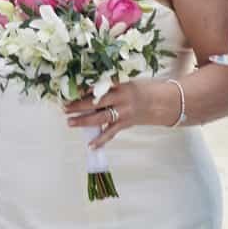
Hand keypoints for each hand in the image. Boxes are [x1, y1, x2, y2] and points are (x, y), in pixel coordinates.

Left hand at [63, 79, 181, 149]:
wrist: (162, 102)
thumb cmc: (142, 90)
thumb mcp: (127, 82)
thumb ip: (110, 87)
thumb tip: (88, 89)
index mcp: (120, 85)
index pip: (99, 87)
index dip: (84, 89)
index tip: (71, 89)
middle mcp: (121, 99)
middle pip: (96, 103)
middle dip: (78, 105)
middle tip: (64, 107)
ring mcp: (124, 113)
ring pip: (100, 118)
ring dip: (83, 121)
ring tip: (69, 122)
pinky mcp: (126, 124)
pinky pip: (111, 133)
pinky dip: (100, 140)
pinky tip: (90, 145)